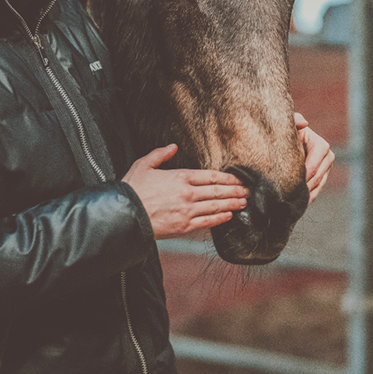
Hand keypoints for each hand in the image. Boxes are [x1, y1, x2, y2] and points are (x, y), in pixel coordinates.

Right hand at [122, 144, 247, 239]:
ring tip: (244, 202)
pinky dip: (220, 218)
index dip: (227, 178)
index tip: (238, 179)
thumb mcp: (143, 164)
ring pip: (215, 206)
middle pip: (217, 191)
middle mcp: (187, 194)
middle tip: (247, 191)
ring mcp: (187, 211)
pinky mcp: (183, 227)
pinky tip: (229, 216)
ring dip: (232, 204)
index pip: (210, 176)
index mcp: (180, 177)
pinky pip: (207, 222)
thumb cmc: (132, 189)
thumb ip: (160, 154)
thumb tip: (173, 146)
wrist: (124, 215)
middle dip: (235, 191)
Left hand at [295, 113, 333, 203]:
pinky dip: (309, 196)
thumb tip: (305, 124)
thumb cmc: (288, 129)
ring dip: (306, 195)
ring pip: (318, 185)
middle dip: (302, 188)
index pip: (312, 166)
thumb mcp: (289, 123)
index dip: (301, 177)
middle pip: (316, 178)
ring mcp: (327, 167)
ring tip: (291, 203)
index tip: (286, 186)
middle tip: (286, 198)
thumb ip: (294, 120)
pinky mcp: (324, 175)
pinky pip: (318, 189)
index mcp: (321, 145)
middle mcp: (328, 156)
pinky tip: (298, 203)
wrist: (289, 136)